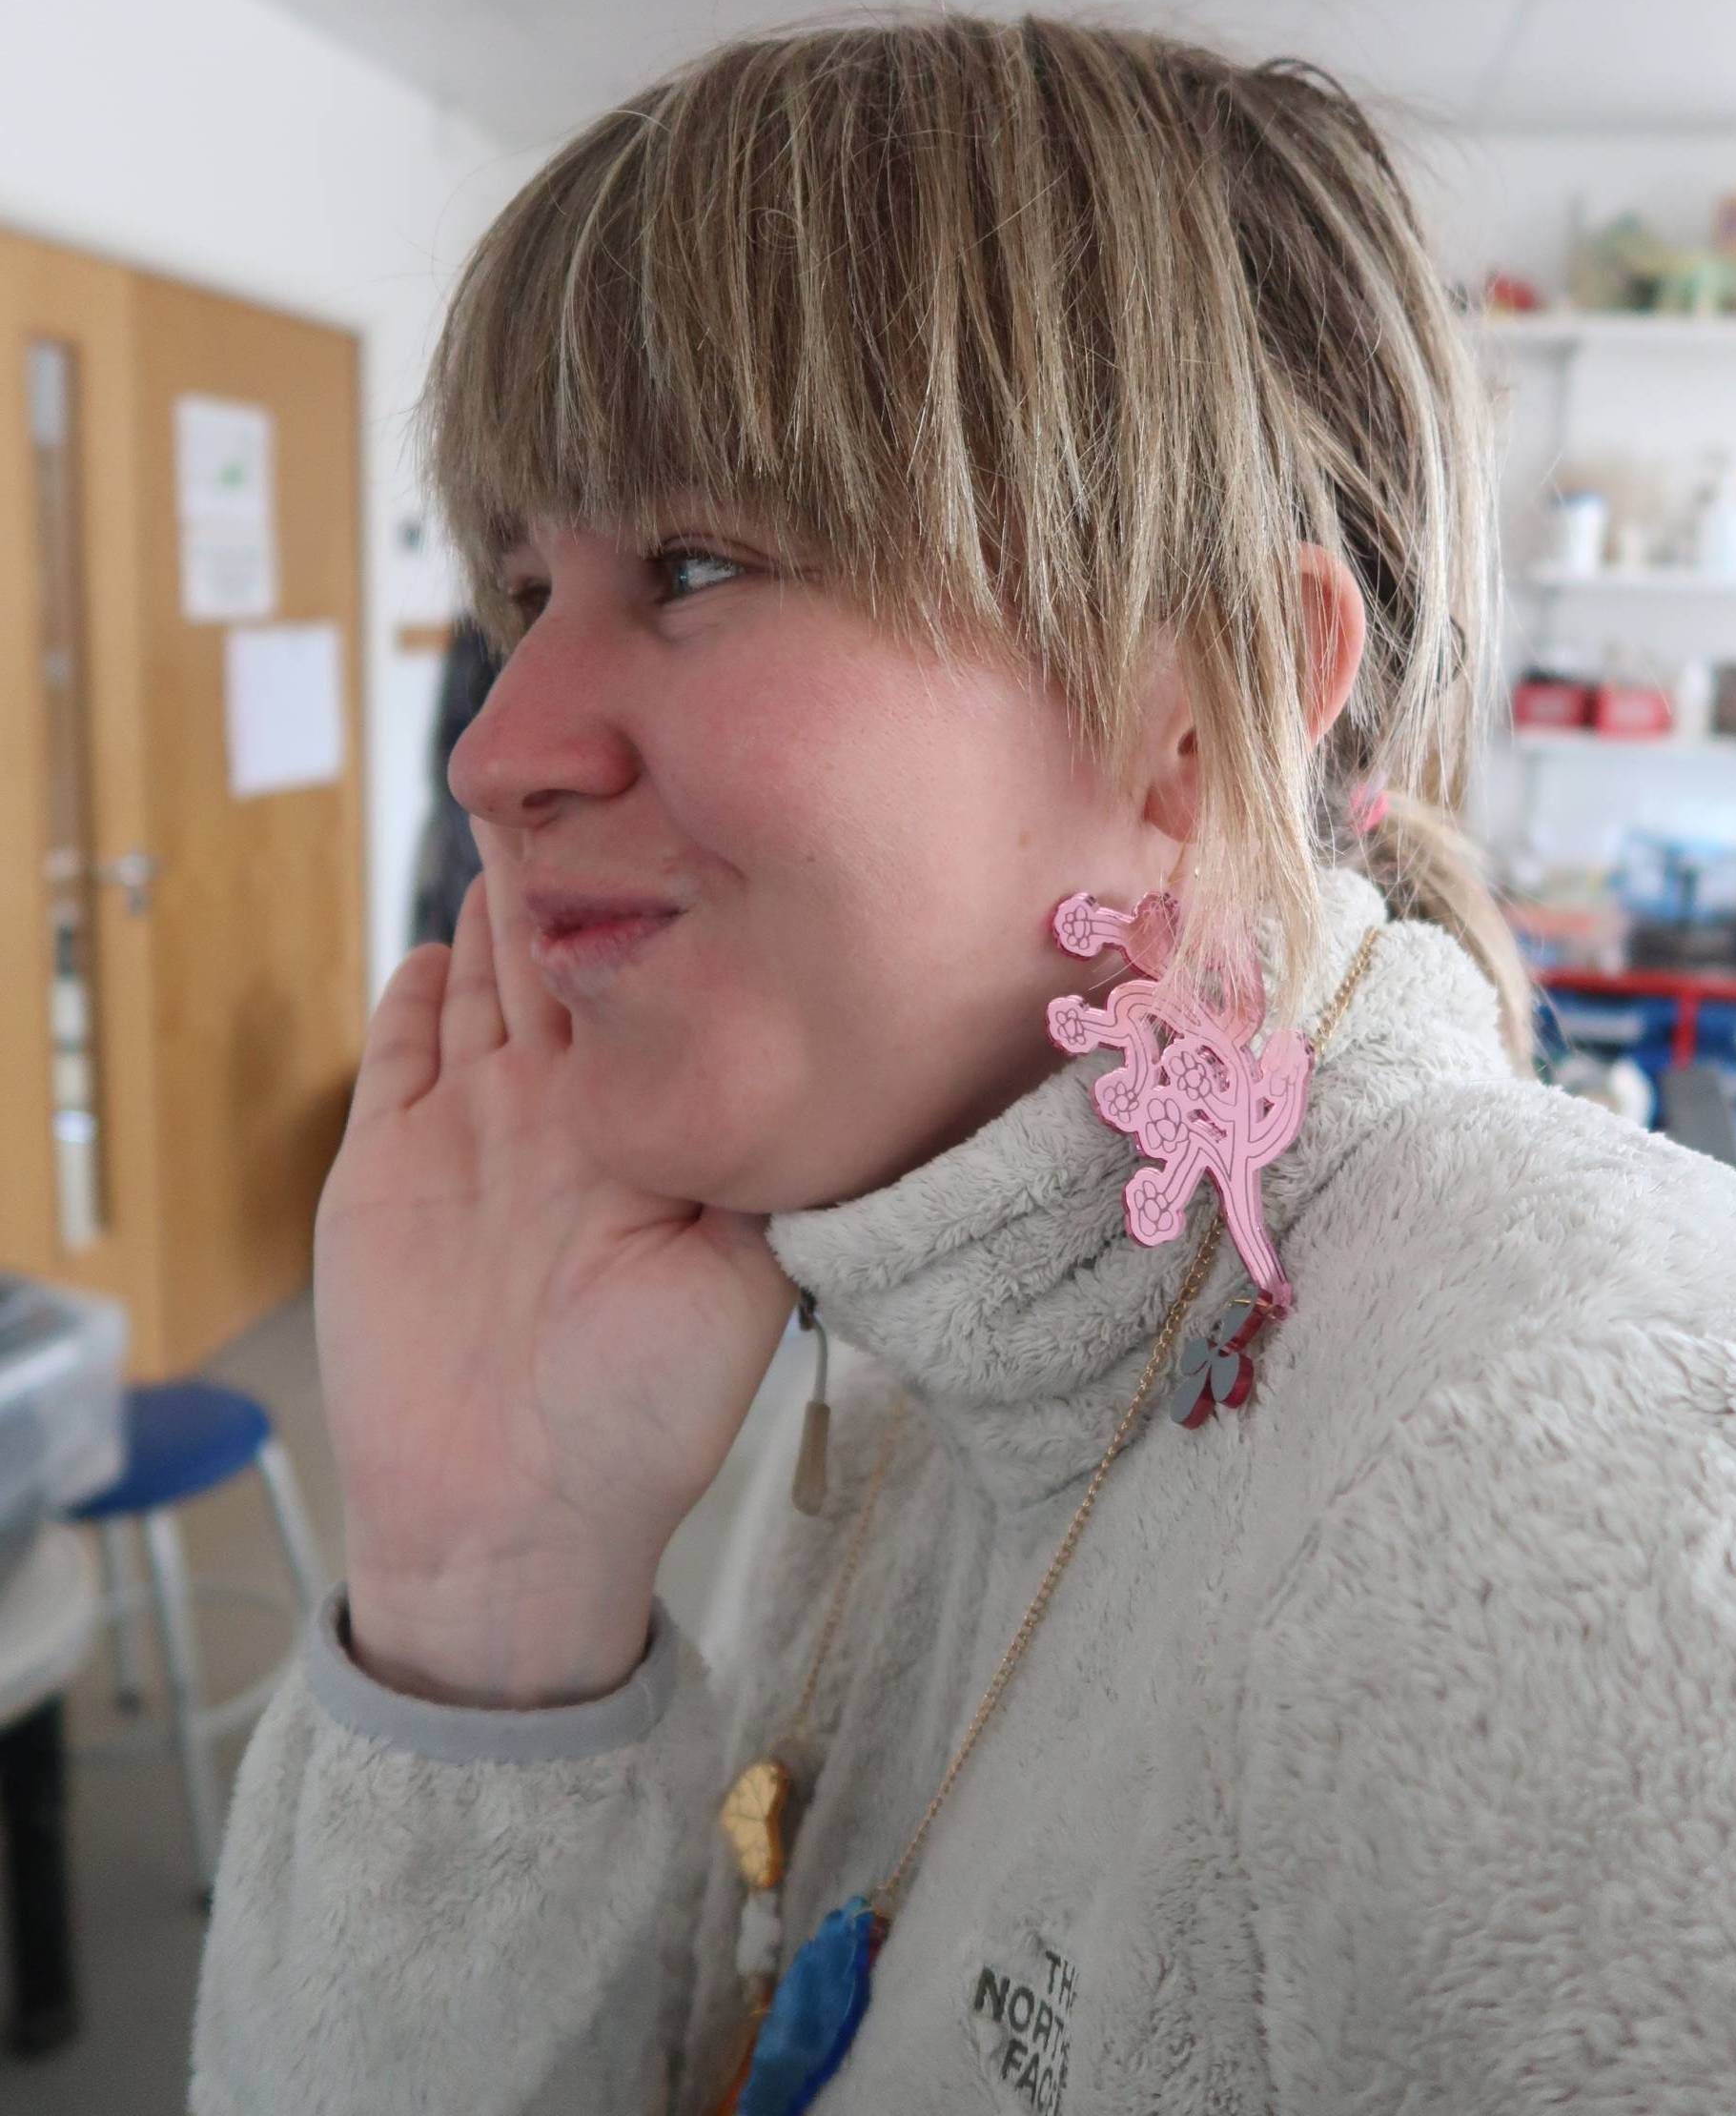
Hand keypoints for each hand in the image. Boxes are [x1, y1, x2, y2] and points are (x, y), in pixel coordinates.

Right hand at [313, 826, 797, 1706]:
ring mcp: (473, 1130)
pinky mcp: (385, 1159)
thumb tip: (813, 1067)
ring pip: (486, 984)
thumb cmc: (642, 1419)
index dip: (672, 906)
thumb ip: (756, 1170)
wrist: (504, 1514)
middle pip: (568, 960)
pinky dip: (416, 988)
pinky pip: (398, 1050)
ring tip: (518, 805)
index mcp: (650, 1131)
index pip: (661, 989)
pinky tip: (438, 928)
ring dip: (501, 901)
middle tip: (599, 757)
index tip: (698, 811)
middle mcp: (567, 1115)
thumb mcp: (743, 1287)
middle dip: (579, 864)